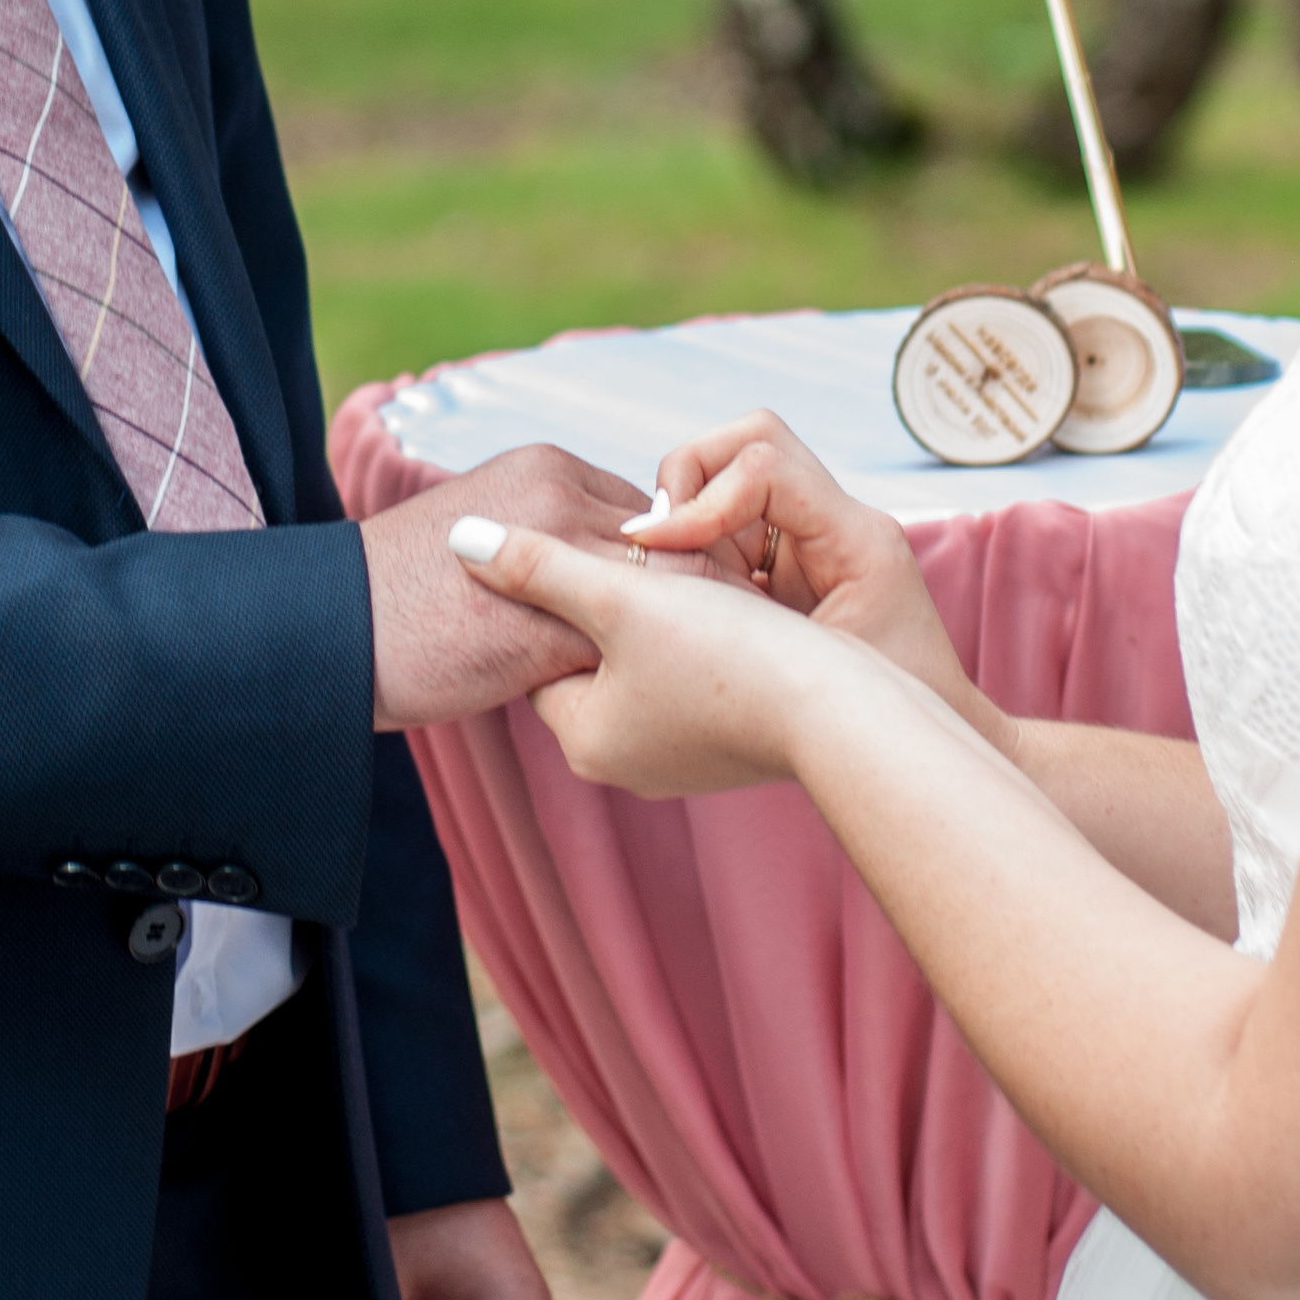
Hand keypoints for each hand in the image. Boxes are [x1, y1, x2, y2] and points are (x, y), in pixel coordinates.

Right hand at [362, 448, 647, 728]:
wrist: (339, 628)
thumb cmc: (412, 587)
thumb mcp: (488, 523)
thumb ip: (553, 529)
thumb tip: (617, 568)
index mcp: (549, 465)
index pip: (648, 512)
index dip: (656, 566)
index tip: (648, 610)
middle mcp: (562, 497)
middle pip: (666, 549)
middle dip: (670, 602)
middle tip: (661, 649)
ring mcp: (559, 558)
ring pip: (657, 598)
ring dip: (653, 639)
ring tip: (643, 676)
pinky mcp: (549, 628)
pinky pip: (622, 651)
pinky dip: (625, 678)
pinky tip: (608, 700)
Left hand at [451, 513, 840, 797]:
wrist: (841, 710)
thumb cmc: (726, 655)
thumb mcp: (619, 597)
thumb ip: (537, 565)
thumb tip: (458, 538)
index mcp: (585, 738)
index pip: (541, 649)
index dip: (559, 588)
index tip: (587, 546)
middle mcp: (625, 761)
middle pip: (591, 656)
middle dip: (609, 601)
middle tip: (637, 551)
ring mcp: (680, 757)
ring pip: (644, 662)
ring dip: (657, 615)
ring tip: (684, 574)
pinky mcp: (727, 742)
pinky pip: (690, 677)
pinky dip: (697, 638)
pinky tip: (725, 605)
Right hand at [625, 409, 972, 710]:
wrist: (915, 743)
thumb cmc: (878, 718)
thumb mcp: (803, 666)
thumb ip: (734, 608)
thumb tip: (652, 553)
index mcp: (856, 537)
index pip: (765, 464)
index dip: (699, 500)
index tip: (651, 545)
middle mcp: (838, 519)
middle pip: (750, 440)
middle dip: (689, 478)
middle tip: (657, 543)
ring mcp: (815, 533)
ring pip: (732, 469)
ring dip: (689, 510)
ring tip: (676, 575)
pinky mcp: (791, 557)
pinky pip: (730, 519)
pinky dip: (697, 541)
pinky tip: (690, 593)